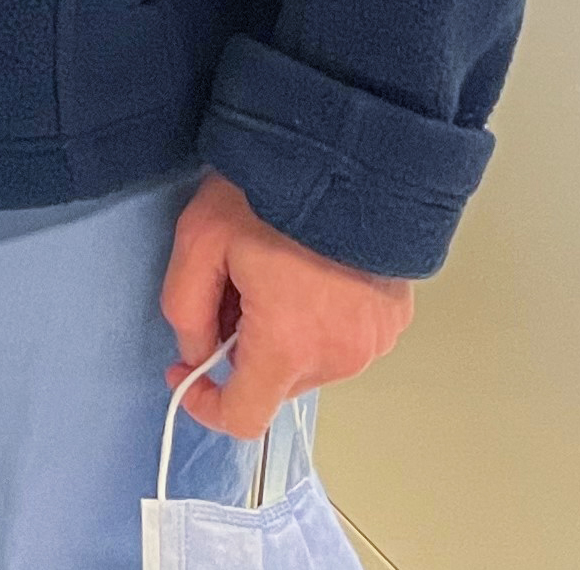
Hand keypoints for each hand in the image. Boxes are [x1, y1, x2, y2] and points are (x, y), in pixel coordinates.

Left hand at [158, 169, 412, 438]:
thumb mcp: (199, 242)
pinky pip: (342, 340)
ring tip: (271, 271)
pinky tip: (307, 272)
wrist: (350, 161)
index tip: (186, 368)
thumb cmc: (267, 198)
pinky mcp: (394, 322)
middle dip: (239, 349)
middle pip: (273, 383)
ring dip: (280, 335)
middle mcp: (338, 359)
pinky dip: (316, 322)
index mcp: (287, 348)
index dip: (205, 403)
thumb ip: (185, 308)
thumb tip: (196, 351)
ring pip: (307, 362)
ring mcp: (373, 344)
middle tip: (228, 287)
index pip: (244, 418)